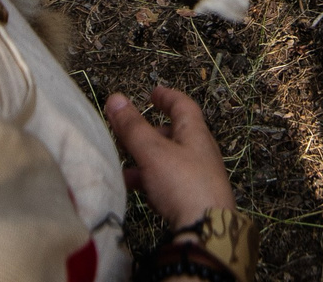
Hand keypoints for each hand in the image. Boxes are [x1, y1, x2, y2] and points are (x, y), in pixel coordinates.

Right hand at [104, 86, 234, 227]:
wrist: (207, 230)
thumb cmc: (183, 184)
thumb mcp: (153, 152)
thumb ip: (133, 127)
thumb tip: (116, 98)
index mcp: (195, 134)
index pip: (184, 106)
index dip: (167, 97)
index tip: (153, 93)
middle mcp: (200, 152)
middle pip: (176, 133)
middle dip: (153, 131)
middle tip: (132, 131)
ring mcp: (199, 176)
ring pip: (170, 160)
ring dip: (148, 158)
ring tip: (126, 164)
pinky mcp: (193, 198)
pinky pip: (169, 182)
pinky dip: (151, 179)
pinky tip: (136, 188)